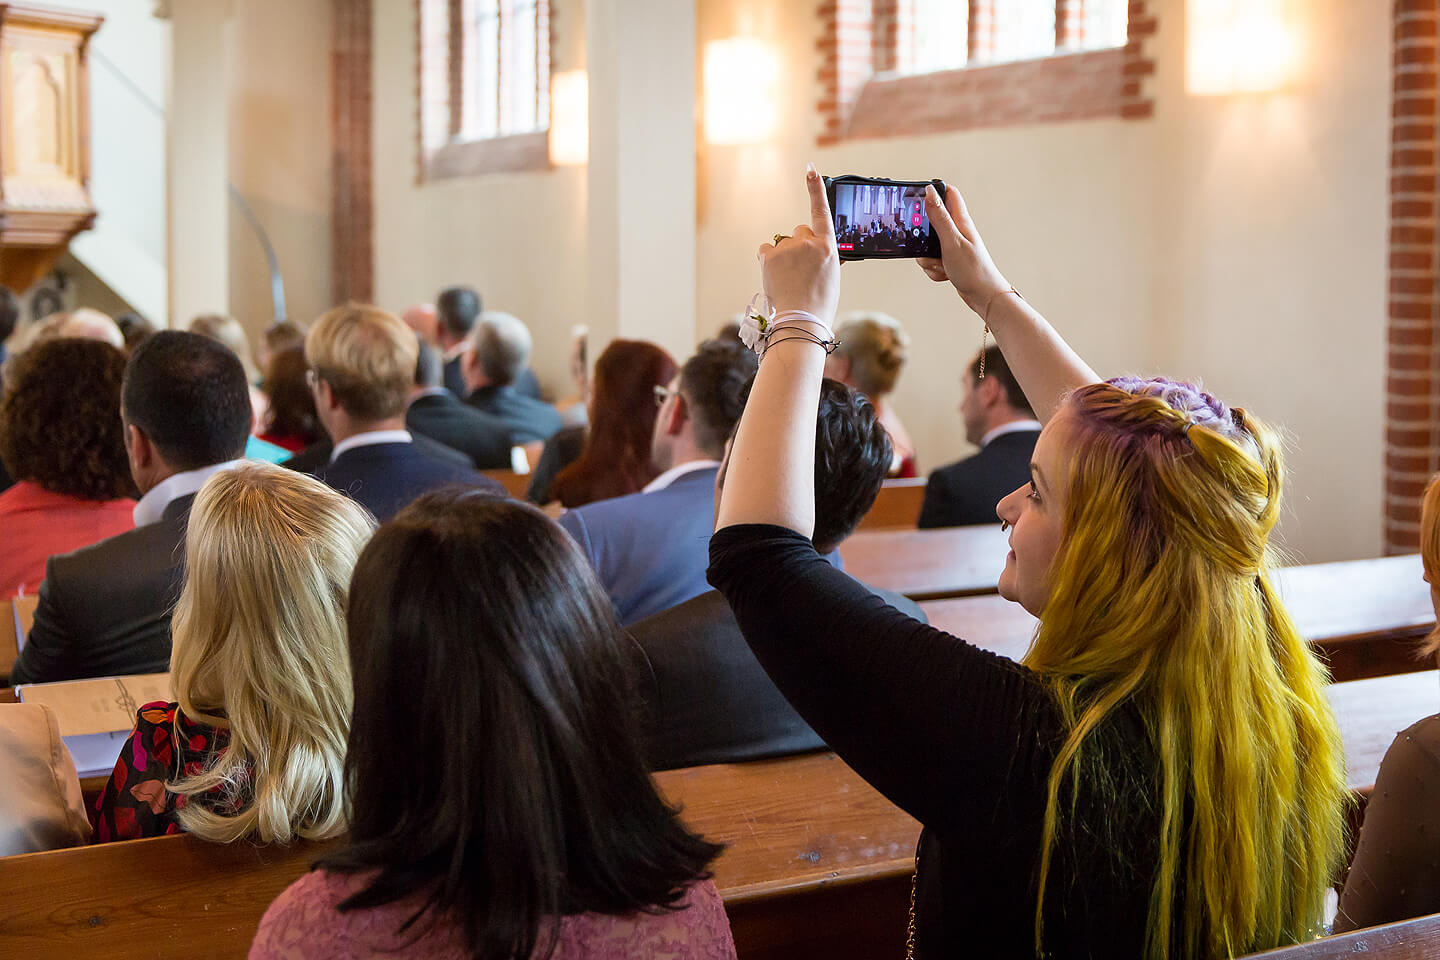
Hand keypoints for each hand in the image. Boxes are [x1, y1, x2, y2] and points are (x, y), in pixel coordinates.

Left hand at [757, 164, 840, 322]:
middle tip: (801, 271)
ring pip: (783, 243)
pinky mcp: (769, 255)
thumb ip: (823, 256)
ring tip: (789, 279)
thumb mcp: (830, 276)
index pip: (822, 211)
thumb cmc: (818, 303)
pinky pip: (767, 249)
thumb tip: (816, 249)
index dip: (816, 189)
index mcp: (829, 247)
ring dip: (784, 256)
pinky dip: (768, 260)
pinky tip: (775, 276)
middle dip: (799, 247)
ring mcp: (788, 248)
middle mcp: (809, 242)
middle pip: (800, 232)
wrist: (799, 321)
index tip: (810, 170)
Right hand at [916, 183, 1010, 316]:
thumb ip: (939, 217)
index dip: (934, 192)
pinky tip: (944, 273)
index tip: (919, 198)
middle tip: (928, 246)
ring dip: (927, 256)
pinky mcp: (949, 259)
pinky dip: (933, 268)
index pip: (948, 193)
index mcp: (960, 221)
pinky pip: (931, 260)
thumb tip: (930, 192)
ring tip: (939, 263)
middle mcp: (957, 231)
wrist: (983, 296)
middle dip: (922, 235)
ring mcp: (952, 245)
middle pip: (931, 221)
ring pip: (927, 244)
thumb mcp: (951, 241)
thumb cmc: (973, 269)